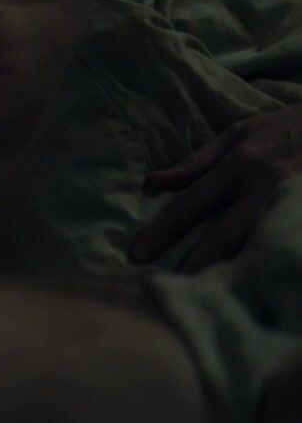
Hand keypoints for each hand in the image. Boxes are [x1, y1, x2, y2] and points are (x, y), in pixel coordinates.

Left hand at [131, 105, 301, 270]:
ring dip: (229, 271)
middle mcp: (266, 187)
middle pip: (225, 235)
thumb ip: (197, 161)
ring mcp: (293, 203)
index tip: (137, 254)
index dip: (163, 230)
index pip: (191, 202)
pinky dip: (265, 264)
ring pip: (256, 246)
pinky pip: (284, 244)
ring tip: (204, 294)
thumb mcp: (240, 132)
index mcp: (241, 165)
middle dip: (195, 263)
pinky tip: (249, 285)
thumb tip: (154, 182)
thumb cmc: (285, 128)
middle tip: (167, 287)